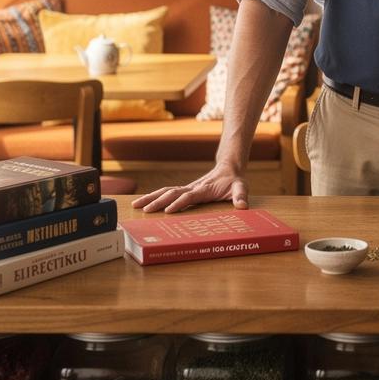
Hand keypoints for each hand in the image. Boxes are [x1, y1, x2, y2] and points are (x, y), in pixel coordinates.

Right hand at [132, 163, 248, 213]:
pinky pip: (167, 193)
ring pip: (166, 191)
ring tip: (135, 205)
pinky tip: (143, 203)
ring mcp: (187, 188)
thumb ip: (241, 196)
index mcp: (204, 189)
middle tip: (144, 210)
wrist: (228, 168)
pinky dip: (154, 197)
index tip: (168, 211)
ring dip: (151, 198)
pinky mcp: (184, 190)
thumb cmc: (234, 181)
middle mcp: (193, 187)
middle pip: (172, 193)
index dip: (179, 203)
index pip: (189, 196)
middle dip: (158, 201)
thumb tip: (243, 206)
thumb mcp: (241, 187)